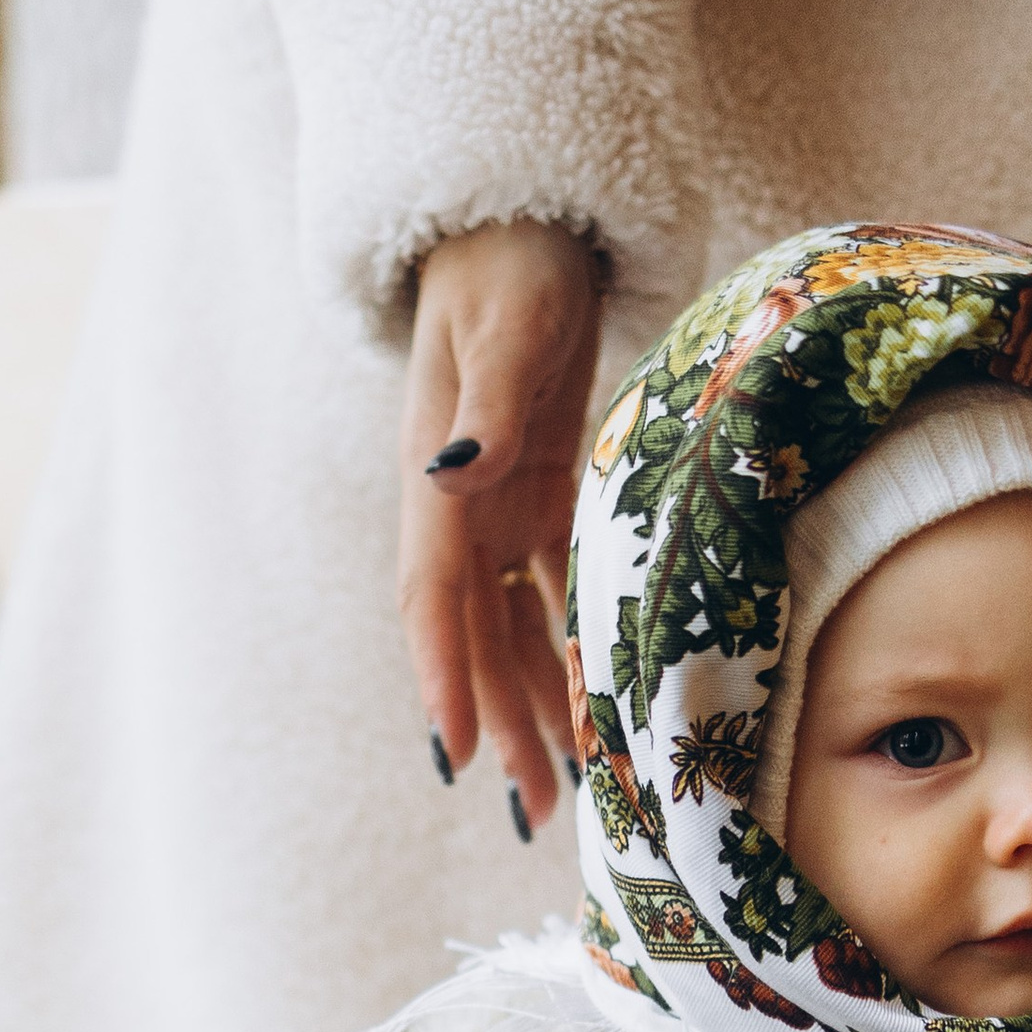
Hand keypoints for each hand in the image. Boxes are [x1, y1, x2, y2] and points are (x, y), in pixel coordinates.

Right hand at [400, 221, 602, 836]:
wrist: (523, 222)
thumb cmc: (513, 263)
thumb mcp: (507, 324)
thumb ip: (482, 405)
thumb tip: (451, 472)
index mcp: (439, 477)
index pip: (433, 594)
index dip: (443, 673)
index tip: (455, 750)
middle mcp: (460, 509)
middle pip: (474, 636)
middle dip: (499, 722)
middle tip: (529, 809)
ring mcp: (496, 510)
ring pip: (511, 631)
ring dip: (534, 708)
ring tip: (563, 792)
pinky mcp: (536, 501)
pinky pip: (550, 598)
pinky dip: (570, 655)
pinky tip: (598, 710)